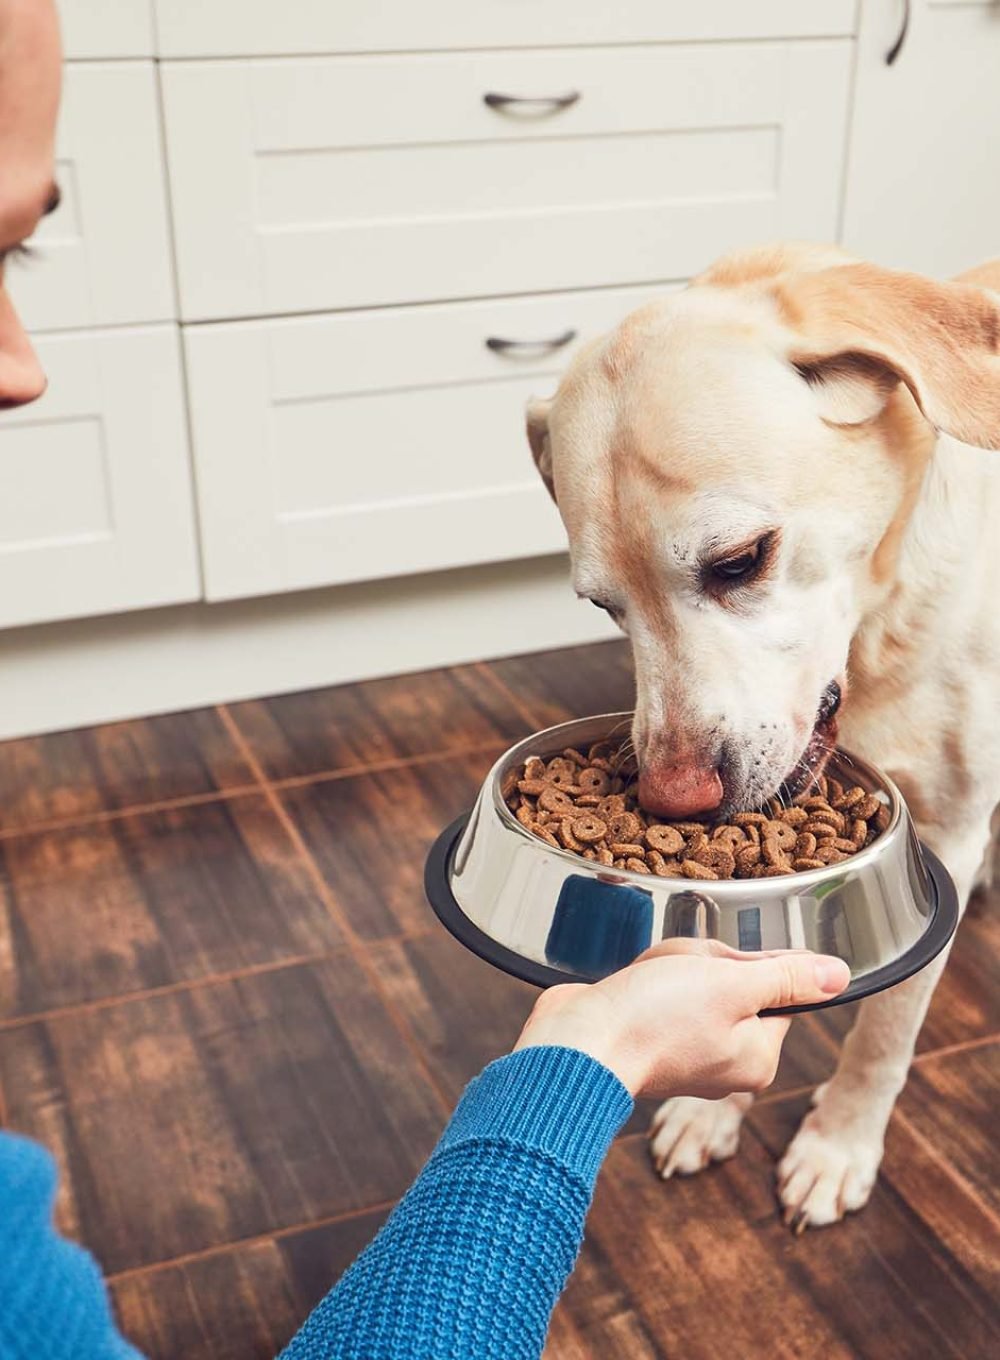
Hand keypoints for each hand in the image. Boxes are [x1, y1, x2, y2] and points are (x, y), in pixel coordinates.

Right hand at [513, 939, 849, 1099]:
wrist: (574, 1045)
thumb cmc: (655, 1017)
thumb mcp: (731, 985)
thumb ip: (787, 977)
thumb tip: (840, 974)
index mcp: (757, 1057)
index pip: (777, 989)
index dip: (747, 964)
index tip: (719, 970)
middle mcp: (725, 1062)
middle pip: (734, 981)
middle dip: (703, 962)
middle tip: (679, 975)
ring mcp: (685, 1052)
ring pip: (694, 979)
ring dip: (671, 964)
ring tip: (648, 980)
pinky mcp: (648, 1036)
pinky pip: (659, 990)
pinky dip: (645, 979)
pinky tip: (630, 987)